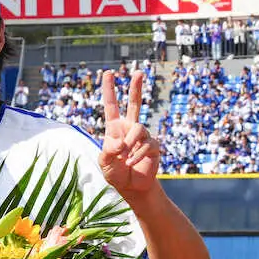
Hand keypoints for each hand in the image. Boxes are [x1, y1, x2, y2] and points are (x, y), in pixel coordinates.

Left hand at [100, 70, 160, 197]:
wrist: (132, 187)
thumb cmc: (115, 173)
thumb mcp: (104, 163)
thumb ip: (108, 151)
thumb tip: (120, 143)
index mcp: (114, 128)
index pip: (111, 106)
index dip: (109, 90)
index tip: (108, 73)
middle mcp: (130, 128)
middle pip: (135, 104)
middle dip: (136, 88)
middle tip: (138, 72)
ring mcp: (143, 136)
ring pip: (139, 128)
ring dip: (130, 144)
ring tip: (125, 158)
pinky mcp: (154, 145)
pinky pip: (146, 144)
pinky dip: (137, 155)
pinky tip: (133, 163)